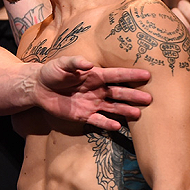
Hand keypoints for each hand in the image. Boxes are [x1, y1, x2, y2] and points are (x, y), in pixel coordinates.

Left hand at [34, 56, 151, 130]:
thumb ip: (74, 63)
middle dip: (133, 95)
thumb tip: (88, 63)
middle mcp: (97, 90)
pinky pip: (98, 120)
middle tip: (150, 99)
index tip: (147, 75)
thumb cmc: (52, 72)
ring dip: (125, 111)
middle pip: (118, 93)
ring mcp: (92, 103)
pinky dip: (107, 123)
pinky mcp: (83, 115)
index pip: (116, 75)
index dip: (131, 74)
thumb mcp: (62, 64)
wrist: (39, 88)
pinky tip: (118, 126)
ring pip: (112, 108)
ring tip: (138, 114)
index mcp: (95, 75)